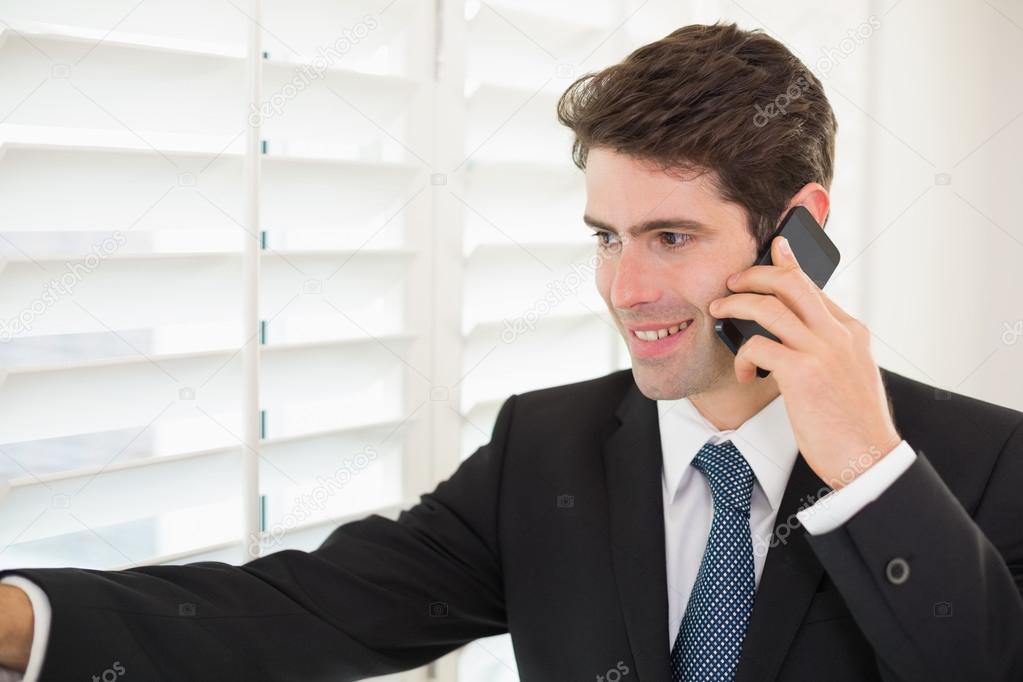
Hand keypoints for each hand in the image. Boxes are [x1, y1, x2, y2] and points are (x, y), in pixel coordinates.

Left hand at [708, 235, 901, 488]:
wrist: (870, 459)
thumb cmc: (853, 424)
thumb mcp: (850, 375)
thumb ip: (829, 349)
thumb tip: (799, 335)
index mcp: (852, 333)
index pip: (814, 287)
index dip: (789, 266)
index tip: (774, 249)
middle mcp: (839, 335)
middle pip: (792, 283)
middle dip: (754, 275)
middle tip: (731, 282)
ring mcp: (822, 351)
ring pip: (769, 306)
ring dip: (736, 304)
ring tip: (719, 312)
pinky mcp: (804, 373)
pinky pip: (758, 346)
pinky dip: (743, 355)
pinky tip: (744, 372)